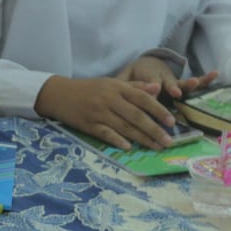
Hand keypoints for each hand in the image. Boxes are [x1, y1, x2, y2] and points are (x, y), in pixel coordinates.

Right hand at [35, 75, 175, 150]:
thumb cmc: (89, 89)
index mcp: (117, 87)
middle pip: (136, 116)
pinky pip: (105, 133)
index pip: (142, 99)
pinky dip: (117, 140)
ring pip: (124, 127)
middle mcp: (109, 100)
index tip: (171, 122)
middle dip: (154, 129)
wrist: (59, 93)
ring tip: (156, 147)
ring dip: (141, 138)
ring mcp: (98, 113)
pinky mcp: (88, 124)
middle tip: (168, 141)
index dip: (158, 110)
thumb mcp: (111, 83)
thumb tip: (156, 89)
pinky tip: (128, 148)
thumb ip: (134, 86)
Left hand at [117, 57, 217, 99]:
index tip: (154, 95)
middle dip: (173, 88)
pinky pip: (196, 84)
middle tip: (176, 92)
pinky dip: (206, 79)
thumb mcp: (124, 79)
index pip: (149, 85)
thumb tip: (115, 91)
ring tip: (199, 80)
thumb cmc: (133, 77)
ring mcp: (174, 82)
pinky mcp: (182, 85)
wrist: (145, 64)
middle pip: (168, 83)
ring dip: (190, 83)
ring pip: (182, 83)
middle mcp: (162, 79)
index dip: (151, 90)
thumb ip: (123, 85)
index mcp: (147, 77)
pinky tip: (215, 73)